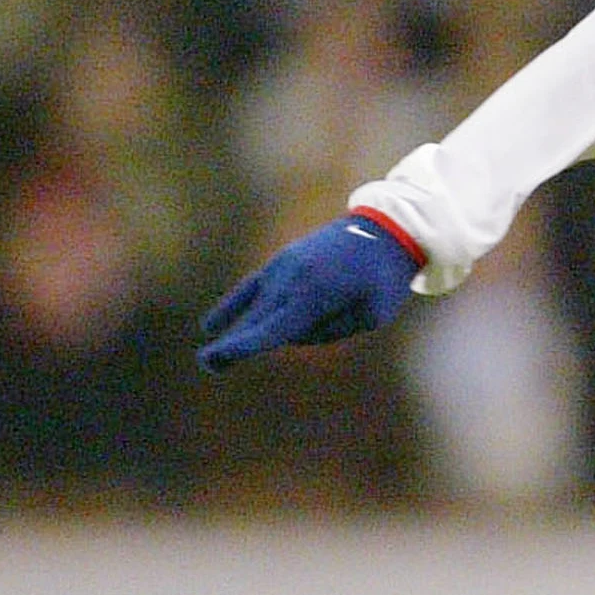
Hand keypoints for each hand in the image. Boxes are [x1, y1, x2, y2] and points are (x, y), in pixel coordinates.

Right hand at [196, 214, 421, 371]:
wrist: (384, 229)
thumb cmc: (385, 278)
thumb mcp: (371, 315)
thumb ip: (330, 331)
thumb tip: (289, 335)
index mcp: (315, 294)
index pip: (273, 328)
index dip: (244, 345)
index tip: (215, 358)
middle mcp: (291, 279)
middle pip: (258, 321)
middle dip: (234, 345)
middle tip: (209, 365)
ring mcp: (282, 268)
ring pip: (257, 309)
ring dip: (240, 331)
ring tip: (214, 359)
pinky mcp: (280, 261)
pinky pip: (250, 287)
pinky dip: (231, 306)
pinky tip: (210, 326)